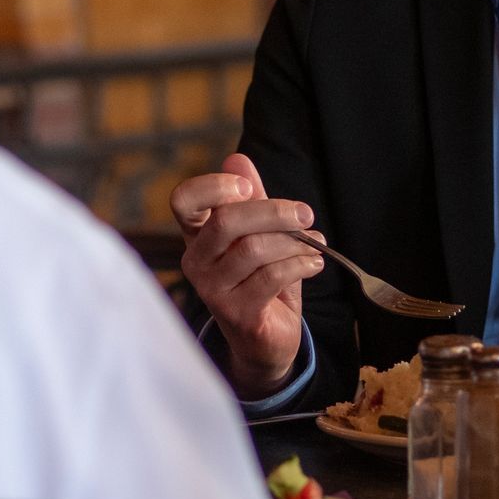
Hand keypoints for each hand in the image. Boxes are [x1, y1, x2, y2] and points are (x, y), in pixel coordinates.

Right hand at [171, 153, 324, 397]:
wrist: (266, 339)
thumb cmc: (261, 279)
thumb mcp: (258, 234)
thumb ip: (250, 199)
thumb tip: (237, 159)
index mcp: (197, 235)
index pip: (183, 200)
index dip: (213, 186)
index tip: (248, 188)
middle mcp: (196, 261)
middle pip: (226, 220)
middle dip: (273, 211)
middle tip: (305, 214)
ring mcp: (213, 289)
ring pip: (254, 249)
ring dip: (295, 243)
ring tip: (315, 244)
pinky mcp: (237, 312)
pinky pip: (271, 277)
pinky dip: (301, 265)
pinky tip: (315, 264)